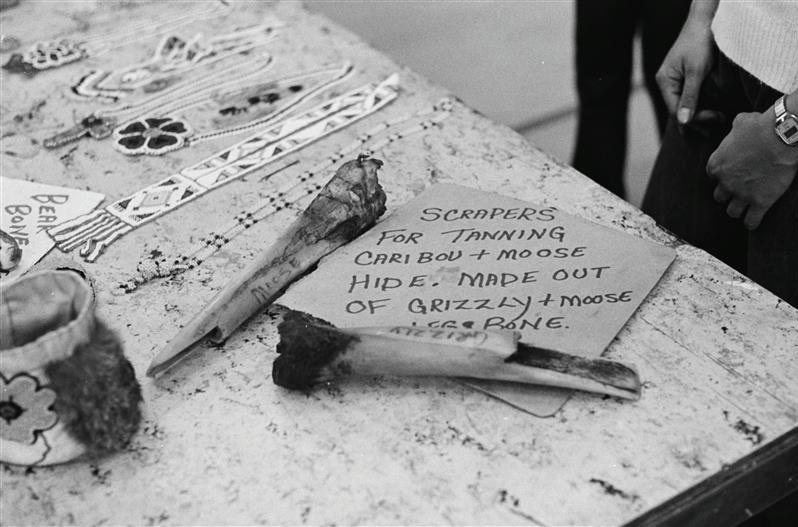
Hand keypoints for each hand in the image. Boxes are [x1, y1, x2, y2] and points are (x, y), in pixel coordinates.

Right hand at [655, 7, 715, 123]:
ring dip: (700, 114)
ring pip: (685, 105)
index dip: (695, 119)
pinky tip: (711, 110)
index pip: (676, 110)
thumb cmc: (700, 41)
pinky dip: (701, 104)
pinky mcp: (685, 78)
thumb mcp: (696, 70)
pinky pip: (690, 97)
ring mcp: (675, 81)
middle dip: (698, 119)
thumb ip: (690, 96)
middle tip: (719, 123)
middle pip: (679, 110)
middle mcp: (667, 84)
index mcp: (665, 82)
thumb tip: (683, 122)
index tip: (717, 118)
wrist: (706, 20)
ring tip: (718, 120)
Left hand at [707, 111, 797, 229]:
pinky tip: (754, 221)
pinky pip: (751, 221)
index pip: (712, 176)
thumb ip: (735, 128)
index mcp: (717, 164)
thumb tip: (739, 124)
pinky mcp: (761, 202)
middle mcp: (726, 182)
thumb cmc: (761, 126)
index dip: (722, 175)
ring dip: (738, 209)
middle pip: (720, 196)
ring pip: (732, 212)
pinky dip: (752, 222)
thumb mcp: (741, 122)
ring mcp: (742, 194)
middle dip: (729, 193)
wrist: (782, 136)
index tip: (731, 173)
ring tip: (746, 207)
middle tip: (740, 189)